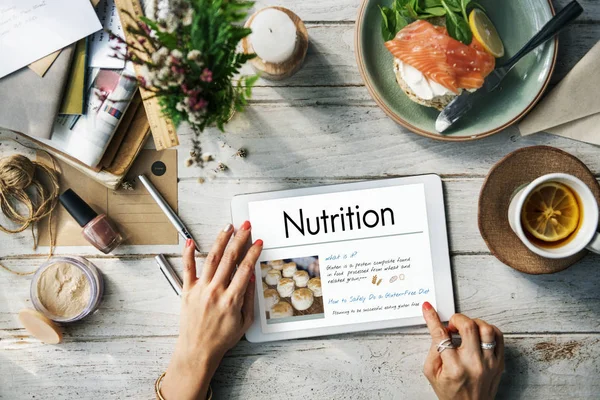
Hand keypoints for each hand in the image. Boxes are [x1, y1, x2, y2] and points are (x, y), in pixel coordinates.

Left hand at [160, 221, 262, 399]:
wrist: (197, 351)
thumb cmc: (221, 339)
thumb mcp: (244, 322)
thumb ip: (249, 298)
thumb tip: (251, 277)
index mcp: (231, 300)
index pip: (245, 269)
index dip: (253, 253)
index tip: (258, 242)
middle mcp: (215, 292)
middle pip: (230, 259)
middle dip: (239, 239)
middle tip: (245, 227)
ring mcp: (200, 290)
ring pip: (212, 259)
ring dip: (220, 240)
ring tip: (227, 227)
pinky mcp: (187, 291)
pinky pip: (187, 269)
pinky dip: (188, 254)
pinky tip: (191, 242)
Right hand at [422, 302, 503, 399]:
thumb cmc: (451, 393)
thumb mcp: (432, 373)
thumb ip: (433, 349)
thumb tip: (437, 327)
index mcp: (454, 367)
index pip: (441, 335)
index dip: (432, 318)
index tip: (428, 309)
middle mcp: (474, 364)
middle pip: (468, 326)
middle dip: (456, 319)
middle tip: (451, 325)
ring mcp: (490, 363)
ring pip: (486, 329)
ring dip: (473, 323)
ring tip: (466, 329)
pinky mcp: (500, 363)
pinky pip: (498, 336)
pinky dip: (487, 330)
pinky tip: (479, 334)